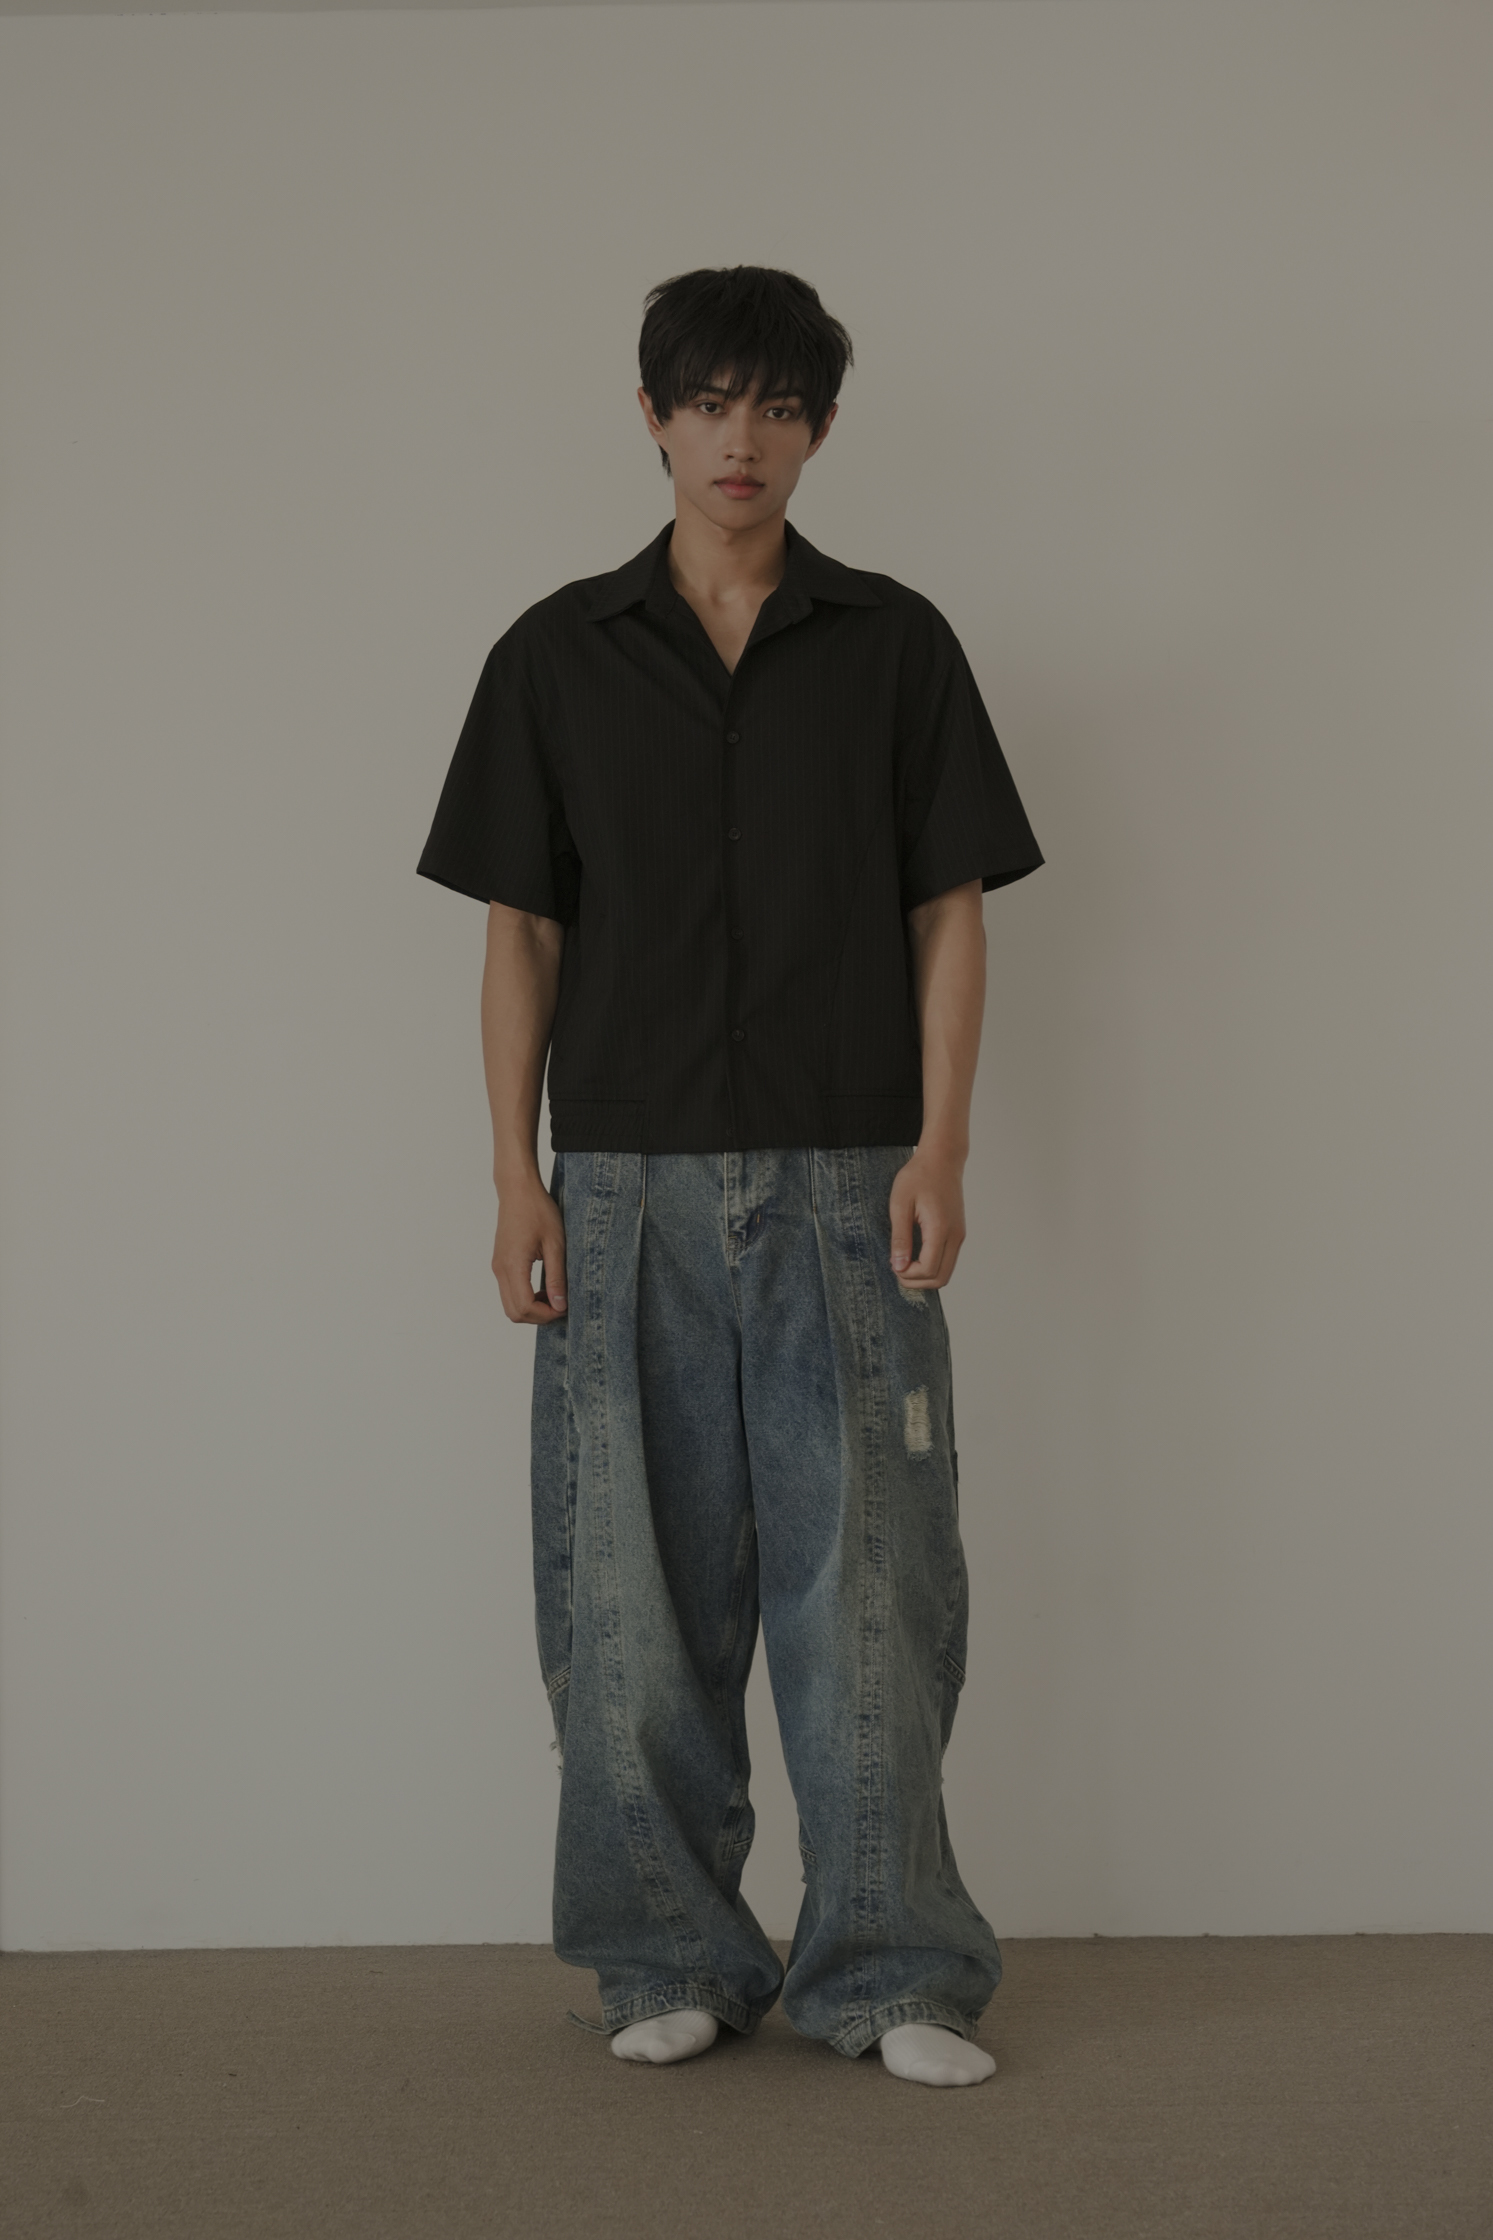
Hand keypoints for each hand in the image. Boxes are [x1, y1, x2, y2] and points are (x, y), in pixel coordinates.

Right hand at [492, 1170, 567, 1323]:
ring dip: (531, 1308)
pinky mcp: (499, 1263)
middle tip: (560, 1304)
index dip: (546, 1314)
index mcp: (513, 1265)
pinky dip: (525, 1298)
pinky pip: (509, 1292)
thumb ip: (556, 1277)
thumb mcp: (555, 1244)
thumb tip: (559, 1305)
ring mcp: (497, 1267)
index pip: (525, 1307)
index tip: (564, 1306)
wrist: (517, 1190)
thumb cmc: (538, 1210)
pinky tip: (542, 1286)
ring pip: (510, 1305)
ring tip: (553, 1295)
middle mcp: (500, 1270)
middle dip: (538, 1316)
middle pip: (514, 1313)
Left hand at [888, 1146, 966, 1289]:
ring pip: (946, 1272)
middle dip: (917, 1282)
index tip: (892, 1264)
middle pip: (941, 1278)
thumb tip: (899, 1266)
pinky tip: (914, 1255)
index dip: (908, 1275)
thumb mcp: (900, 1204)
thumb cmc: (918, 1176)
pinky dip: (932, 1266)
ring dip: (925, 1276)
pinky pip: (947, 1260)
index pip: (928, 1269)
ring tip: (904, 1264)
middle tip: (897, 1270)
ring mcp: (959, 1235)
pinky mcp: (958, 1232)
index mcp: (940, 1229)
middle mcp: (955, 1235)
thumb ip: (900, 1237)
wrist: (942, 1158)